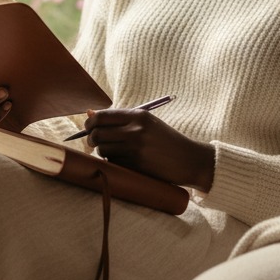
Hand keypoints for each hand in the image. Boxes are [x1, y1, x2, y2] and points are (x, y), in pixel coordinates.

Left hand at [83, 108, 214, 191]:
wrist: (190, 160)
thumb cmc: (166, 140)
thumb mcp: (147, 123)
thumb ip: (120, 119)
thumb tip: (90, 114)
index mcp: (138, 115)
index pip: (101, 116)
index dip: (90, 123)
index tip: (88, 128)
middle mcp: (135, 130)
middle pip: (97, 133)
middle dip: (91, 139)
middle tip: (94, 142)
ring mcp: (135, 149)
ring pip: (102, 149)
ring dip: (102, 151)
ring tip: (112, 151)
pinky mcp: (136, 165)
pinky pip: (113, 162)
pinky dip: (112, 162)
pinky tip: (122, 160)